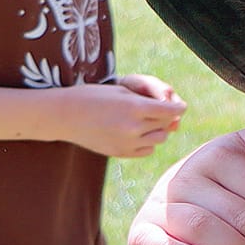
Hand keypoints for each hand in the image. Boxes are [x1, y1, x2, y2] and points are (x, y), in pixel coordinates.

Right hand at [58, 77, 186, 157]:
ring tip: (144, 121)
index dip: (178, 107)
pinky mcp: (121, 153)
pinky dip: (147, 143)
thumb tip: (174, 114)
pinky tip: (135, 133)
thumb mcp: (122, 92)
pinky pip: (147, 150)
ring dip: (157, 130)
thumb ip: (148, 102)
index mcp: (134, 107)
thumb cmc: (93, 97)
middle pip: (166, 125)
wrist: (64, 115)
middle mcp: (133, 127)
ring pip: (159, 139)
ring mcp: (127, 143)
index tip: (180, 106)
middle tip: (159, 111)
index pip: (170, 110)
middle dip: (166, 117)